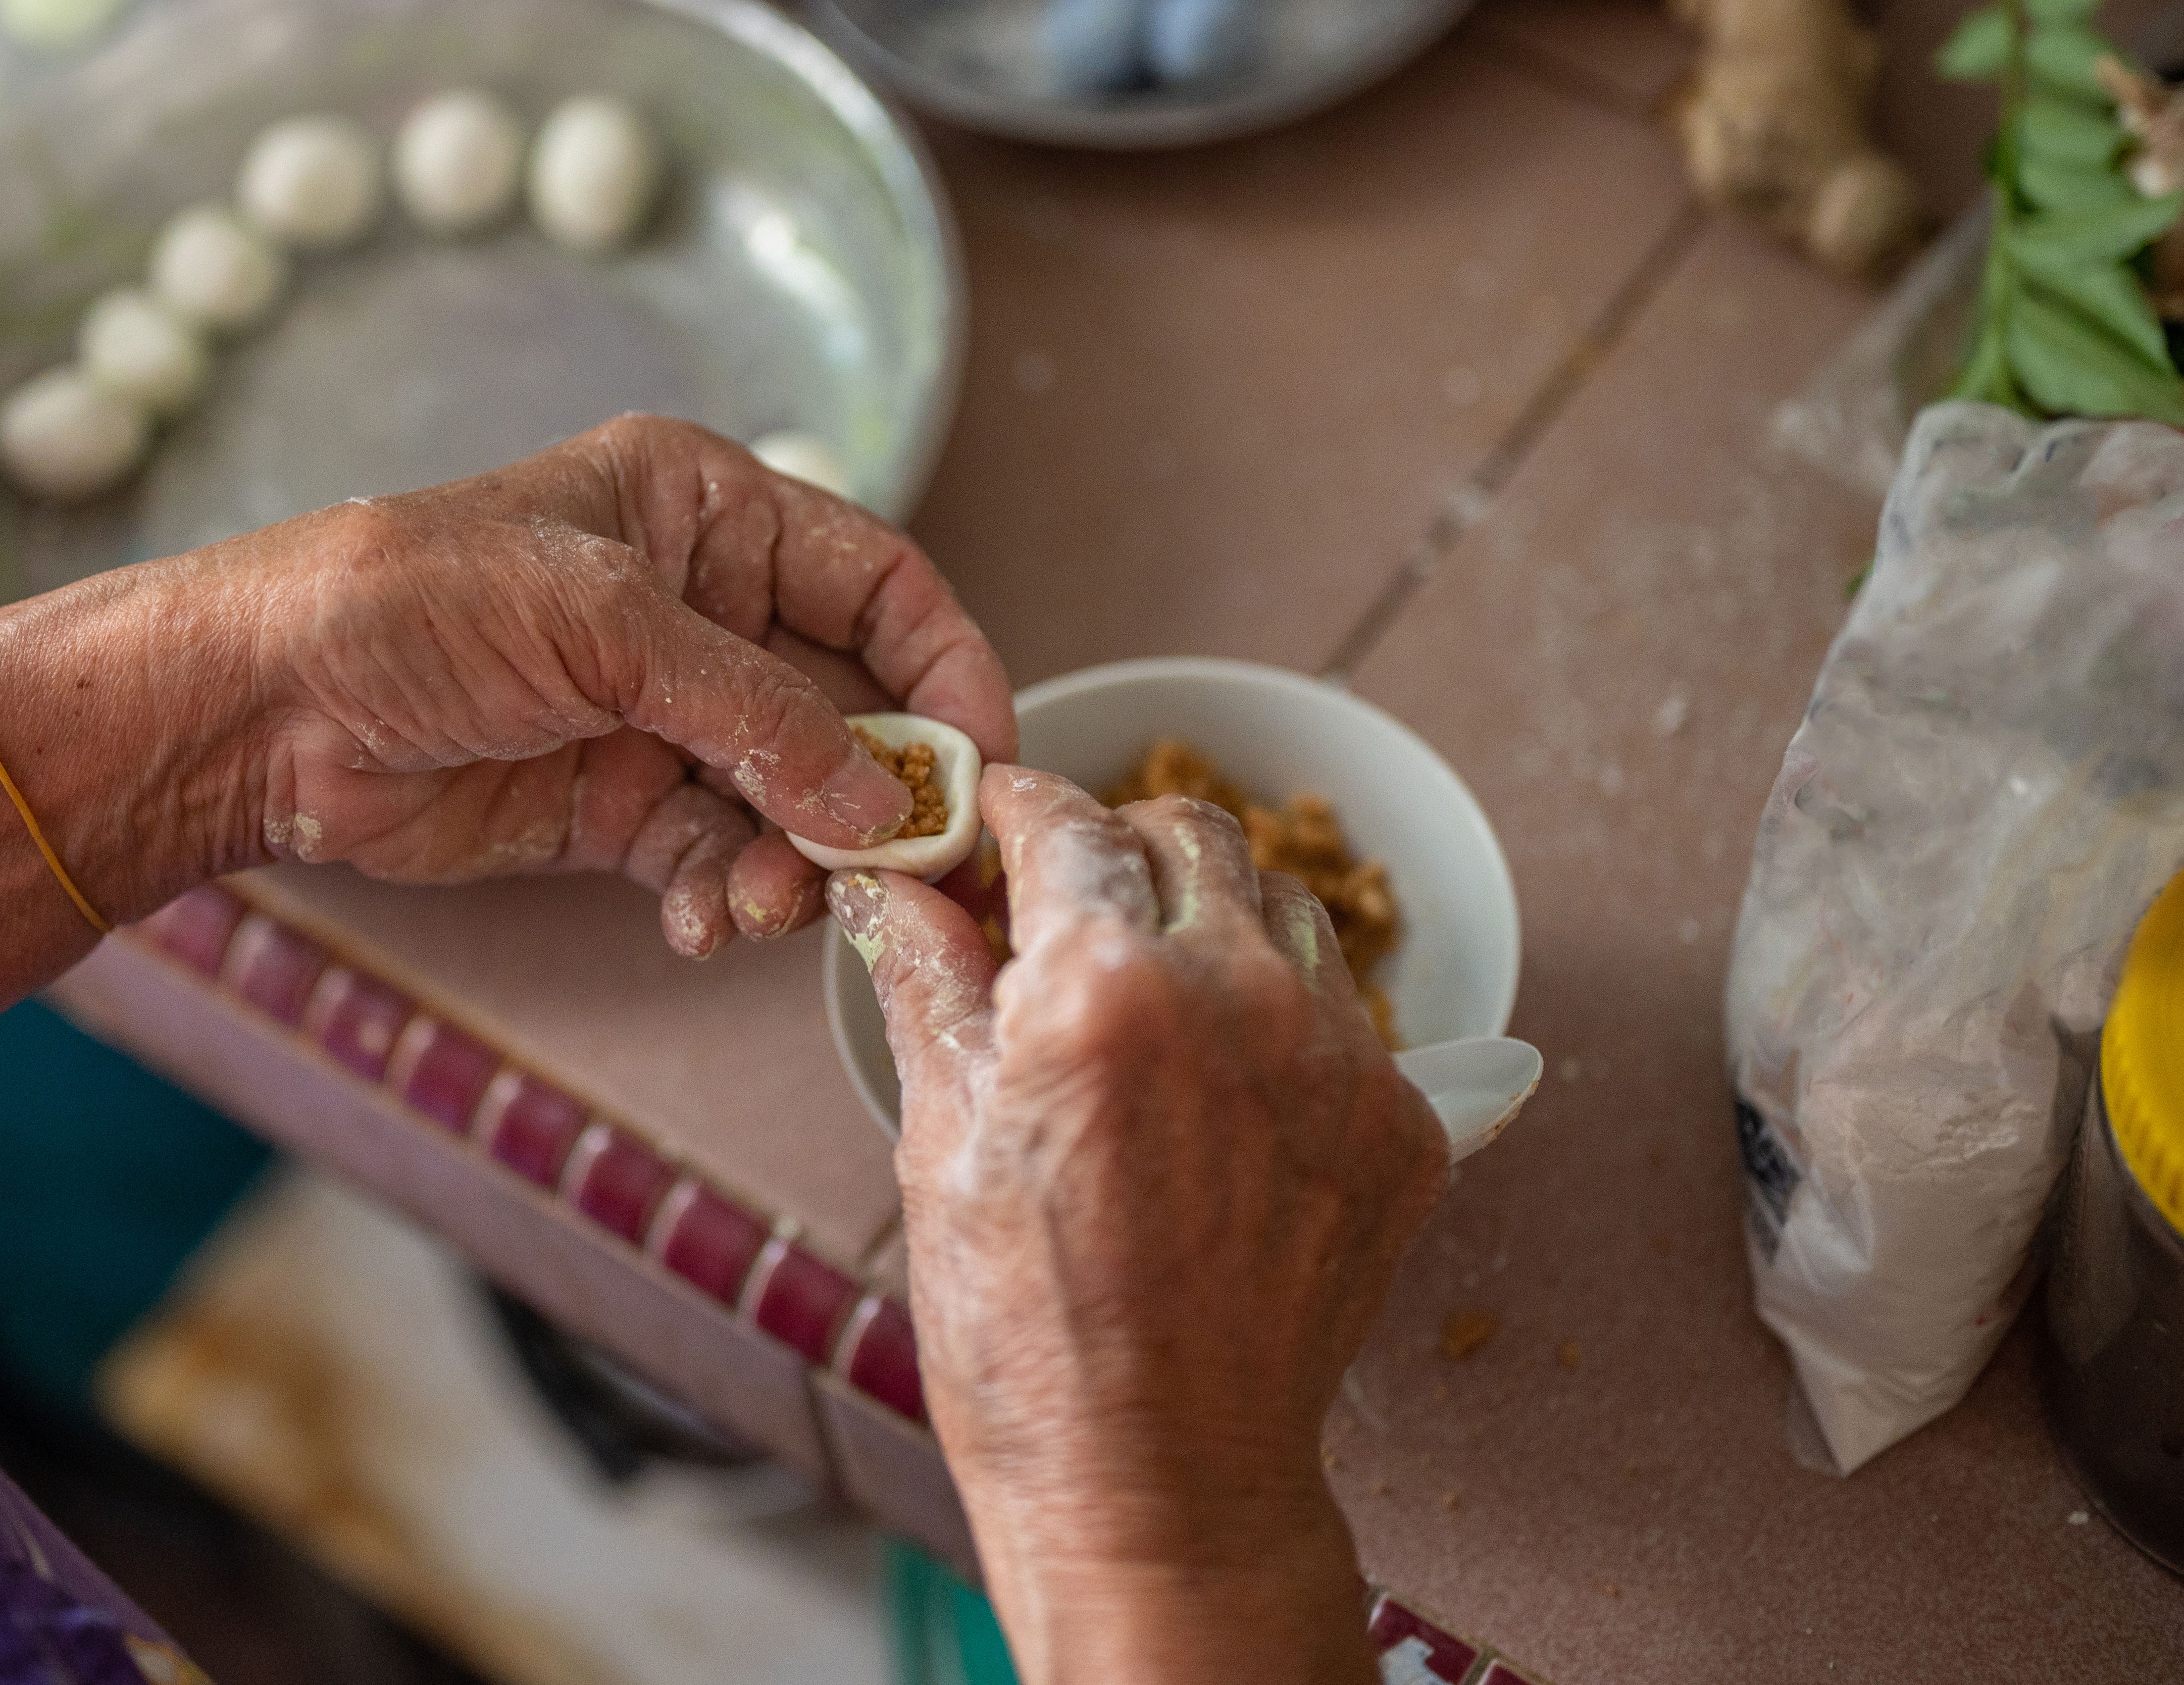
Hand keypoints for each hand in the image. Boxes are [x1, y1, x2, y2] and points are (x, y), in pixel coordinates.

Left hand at [200, 413, 1014, 954]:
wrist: (263, 705)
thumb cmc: (410, 603)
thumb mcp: (600, 621)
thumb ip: (753, 707)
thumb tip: (876, 799)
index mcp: (706, 512)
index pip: (881, 584)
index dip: (946, 666)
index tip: (981, 760)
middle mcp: (701, 609)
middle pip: (850, 706)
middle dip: (871, 792)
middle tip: (886, 871)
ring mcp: (660, 713)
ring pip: (789, 800)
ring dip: (796, 862)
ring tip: (762, 904)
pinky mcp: (615, 804)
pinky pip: (715, 857)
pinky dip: (725, 896)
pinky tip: (700, 922)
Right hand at [830, 770, 1446, 1683]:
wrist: (1162, 1483)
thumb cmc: (1027, 1335)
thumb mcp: (941, 1140)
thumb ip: (929, 982)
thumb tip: (892, 885)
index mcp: (1101, 988)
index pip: (1063, 821)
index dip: (1013, 811)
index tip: (994, 823)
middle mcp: (1236, 995)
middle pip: (1187, 832)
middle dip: (1118, 850)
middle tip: (1069, 907)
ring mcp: (1338, 1058)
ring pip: (1277, 907)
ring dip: (1208, 918)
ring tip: (1150, 999)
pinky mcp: (1403, 1124)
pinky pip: (1344, 1012)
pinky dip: (1277, 1019)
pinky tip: (1219, 1091)